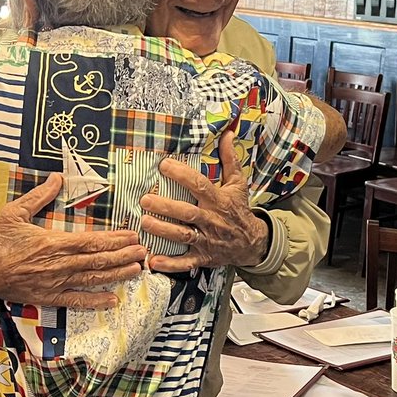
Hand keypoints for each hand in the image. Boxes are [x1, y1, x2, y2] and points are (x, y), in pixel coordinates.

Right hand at [0, 173, 147, 308]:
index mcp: (53, 242)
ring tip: (138, 271)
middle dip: (124, 256)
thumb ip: (39, 195)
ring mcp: (55, 283)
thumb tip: (58, 177)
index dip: (115, 240)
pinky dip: (95, 301)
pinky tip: (113, 300)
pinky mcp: (48, 297)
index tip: (132, 236)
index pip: (92, 242)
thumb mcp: (15, 212)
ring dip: (117, 275)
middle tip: (144, 252)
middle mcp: (59, 264)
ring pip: (92, 280)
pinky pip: (76, 301)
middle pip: (98, 261)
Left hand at [139, 131, 269, 272]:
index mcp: (218, 200)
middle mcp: (212, 220)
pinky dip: (171, 264)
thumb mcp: (237, 183)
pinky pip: (186, 262)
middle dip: (166, 207)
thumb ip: (229, 158)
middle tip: (145, 199)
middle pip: (187, 213)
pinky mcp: (203, 257)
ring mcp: (207, 240)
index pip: (199, 185)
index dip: (182, 175)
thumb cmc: (239, 210)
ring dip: (163, 231)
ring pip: (183, 236)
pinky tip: (153, 261)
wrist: (252, 242)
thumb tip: (227, 133)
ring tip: (144, 222)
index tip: (164, 165)